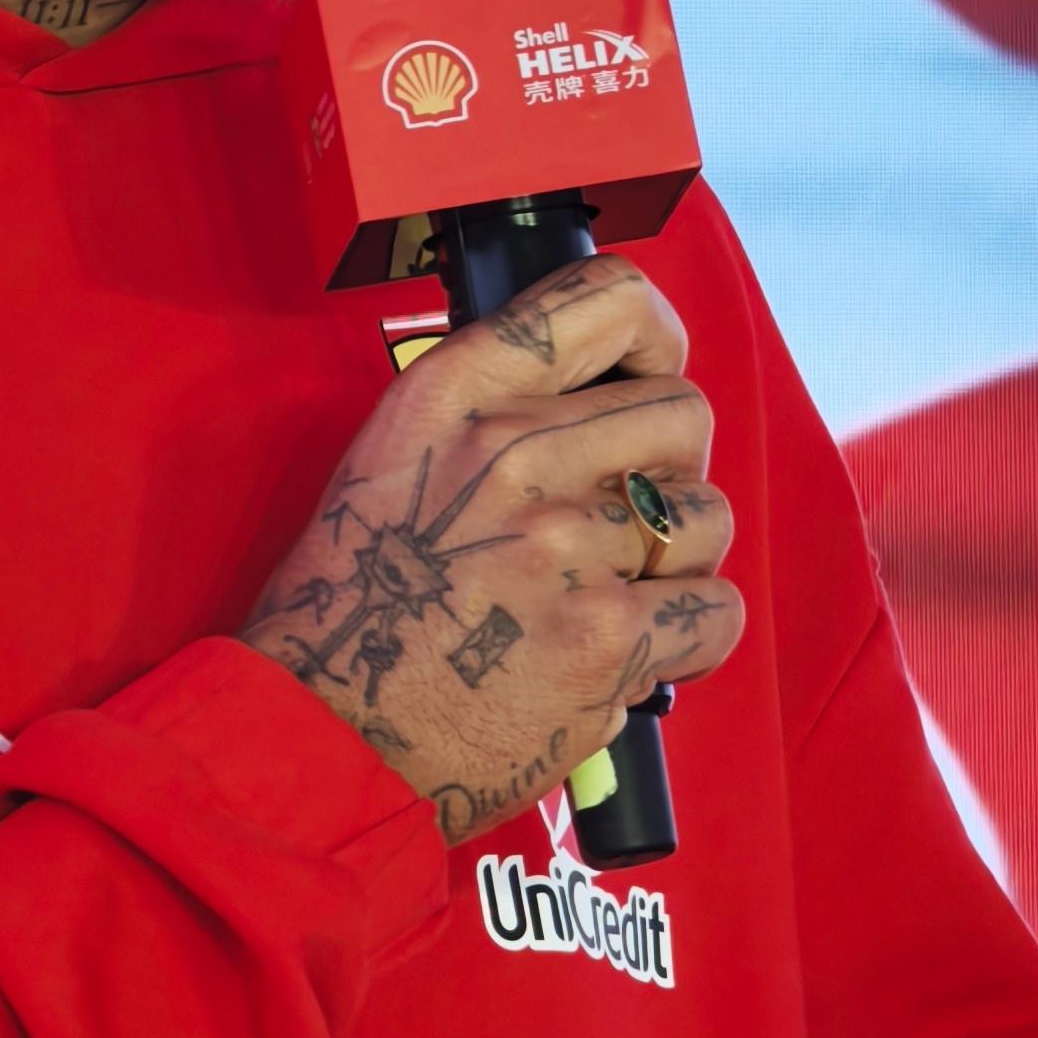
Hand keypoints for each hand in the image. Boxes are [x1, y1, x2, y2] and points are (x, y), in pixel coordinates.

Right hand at [241, 253, 743, 845]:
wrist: (321, 738)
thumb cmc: (353, 611)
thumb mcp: (391, 463)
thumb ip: (490, 415)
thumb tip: (606, 401)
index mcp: (452, 396)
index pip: (604, 299)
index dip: (656, 335)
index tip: (648, 377)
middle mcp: (510, 453)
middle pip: (682, 412)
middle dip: (668, 471)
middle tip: (619, 528)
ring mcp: (562, 546)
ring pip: (705, 515)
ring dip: (678, 563)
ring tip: (612, 600)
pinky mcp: (603, 639)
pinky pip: (716, 610)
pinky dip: (693, 640)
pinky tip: (634, 656)